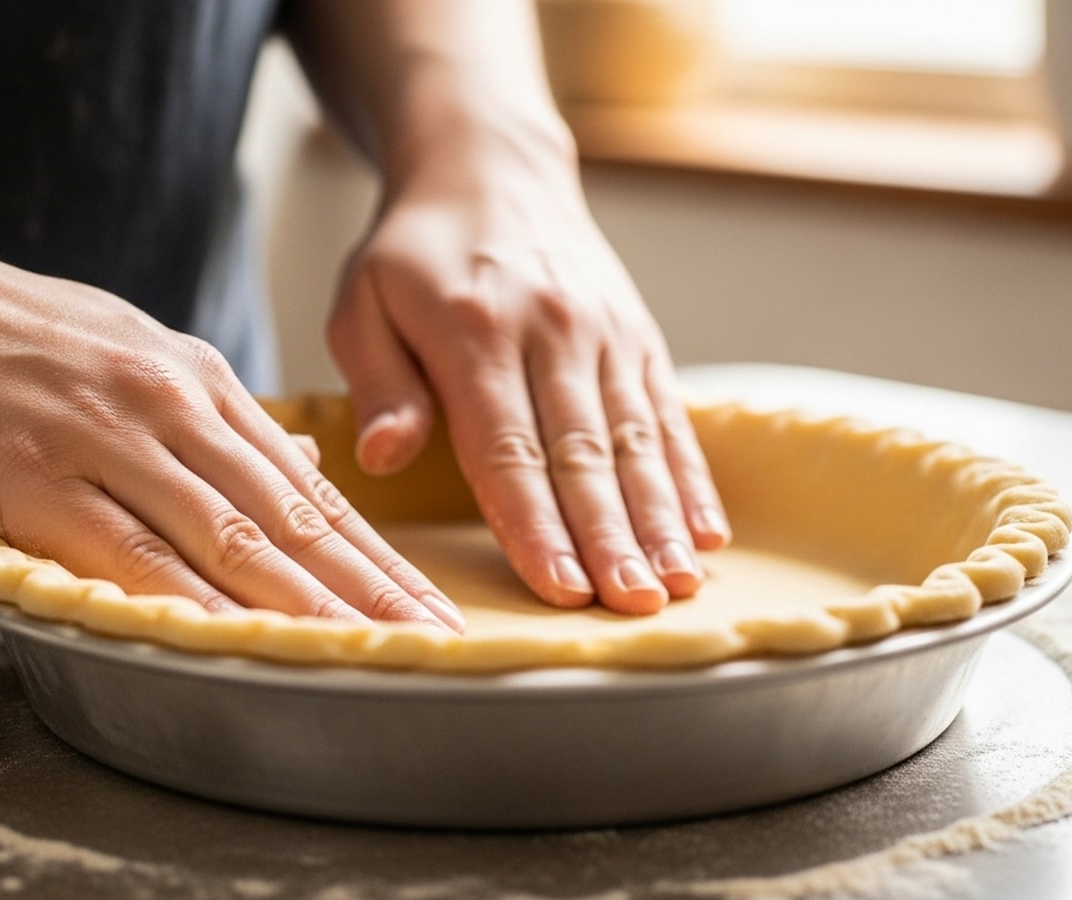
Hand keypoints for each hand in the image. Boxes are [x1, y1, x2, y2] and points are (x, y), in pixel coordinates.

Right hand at [0, 209, 462, 630]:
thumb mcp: (114, 349)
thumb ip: (204, 412)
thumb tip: (290, 460)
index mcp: (190, 377)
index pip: (306, 485)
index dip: (375, 553)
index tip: (427, 602)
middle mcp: (166, 405)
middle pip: (291, 516)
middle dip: (373, 587)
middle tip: (438, 637)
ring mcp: (104, 439)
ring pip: (231, 537)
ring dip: (311, 605)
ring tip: (375, 652)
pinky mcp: (33, 478)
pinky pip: (131, 555)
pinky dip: (195, 605)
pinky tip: (246, 642)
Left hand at [326, 133, 730, 614]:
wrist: (492, 168)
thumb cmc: (415, 253)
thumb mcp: (363, 301)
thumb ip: (377, 382)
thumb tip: (382, 457)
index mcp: (474, 330)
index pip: (507, 447)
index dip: (534, 523)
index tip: (558, 587)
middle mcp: (552, 331)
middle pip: (584, 453)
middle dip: (612, 537)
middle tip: (635, 605)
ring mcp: (605, 333)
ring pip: (636, 440)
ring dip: (661, 518)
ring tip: (680, 583)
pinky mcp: (639, 337)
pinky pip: (667, 414)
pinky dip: (690, 477)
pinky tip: (708, 532)